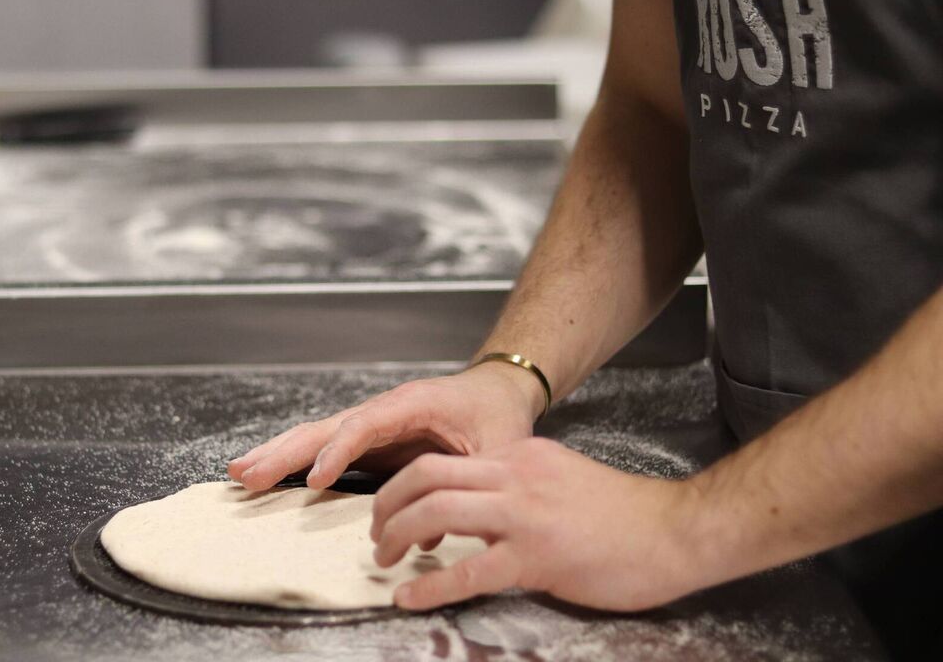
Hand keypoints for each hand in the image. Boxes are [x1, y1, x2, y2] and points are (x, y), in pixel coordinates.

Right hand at [226, 362, 545, 490]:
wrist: (496, 392)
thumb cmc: (498, 417)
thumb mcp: (497, 449)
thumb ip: (468, 485)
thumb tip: (431, 534)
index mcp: (412, 405)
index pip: (365, 426)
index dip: (338, 452)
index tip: (314, 480)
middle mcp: (382, 411)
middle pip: (326, 428)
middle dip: (286, 451)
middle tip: (247, 473)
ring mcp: (371, 425)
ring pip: (317, 436)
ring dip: (278, 454)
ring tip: (240, 472)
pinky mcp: (368, 442)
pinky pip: (325, 448)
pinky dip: (294, 460)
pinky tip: (265, 474)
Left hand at [369, 438, 705, 611]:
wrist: (677, 530)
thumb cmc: (627, 516)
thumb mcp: (562, 478)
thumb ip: (521, 486)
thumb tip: (482, 507)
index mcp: (520, 456)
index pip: (445, 459)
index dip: (406, 484)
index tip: (393, 508)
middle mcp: (515, 476)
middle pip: (427, 475)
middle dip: (387, 503)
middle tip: (377, 533)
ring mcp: (524, 515)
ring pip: (437, 511)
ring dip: (398, 536)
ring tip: (385, 561)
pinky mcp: (536, 557)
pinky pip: (467, 571)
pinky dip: (429, 587)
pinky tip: (409, 599)